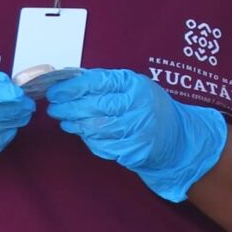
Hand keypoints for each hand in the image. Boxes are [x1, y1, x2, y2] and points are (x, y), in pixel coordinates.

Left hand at [45, 68, 229, 202]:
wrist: (178, 138)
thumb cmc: (150, 108)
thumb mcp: (134, 88)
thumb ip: (106, 85)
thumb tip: (69, 84)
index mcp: (135, 85)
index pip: (98, 82)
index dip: (73, 87)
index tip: (55, 91)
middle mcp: (138, 105)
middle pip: (94, 106)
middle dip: (69, 108)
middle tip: (54, 108)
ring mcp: (138, 129)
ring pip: (96, 127)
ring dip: (75, 125)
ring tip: (65, 121)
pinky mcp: (134, 149)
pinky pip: (103, 145)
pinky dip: (89, 140)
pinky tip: (84, 134)